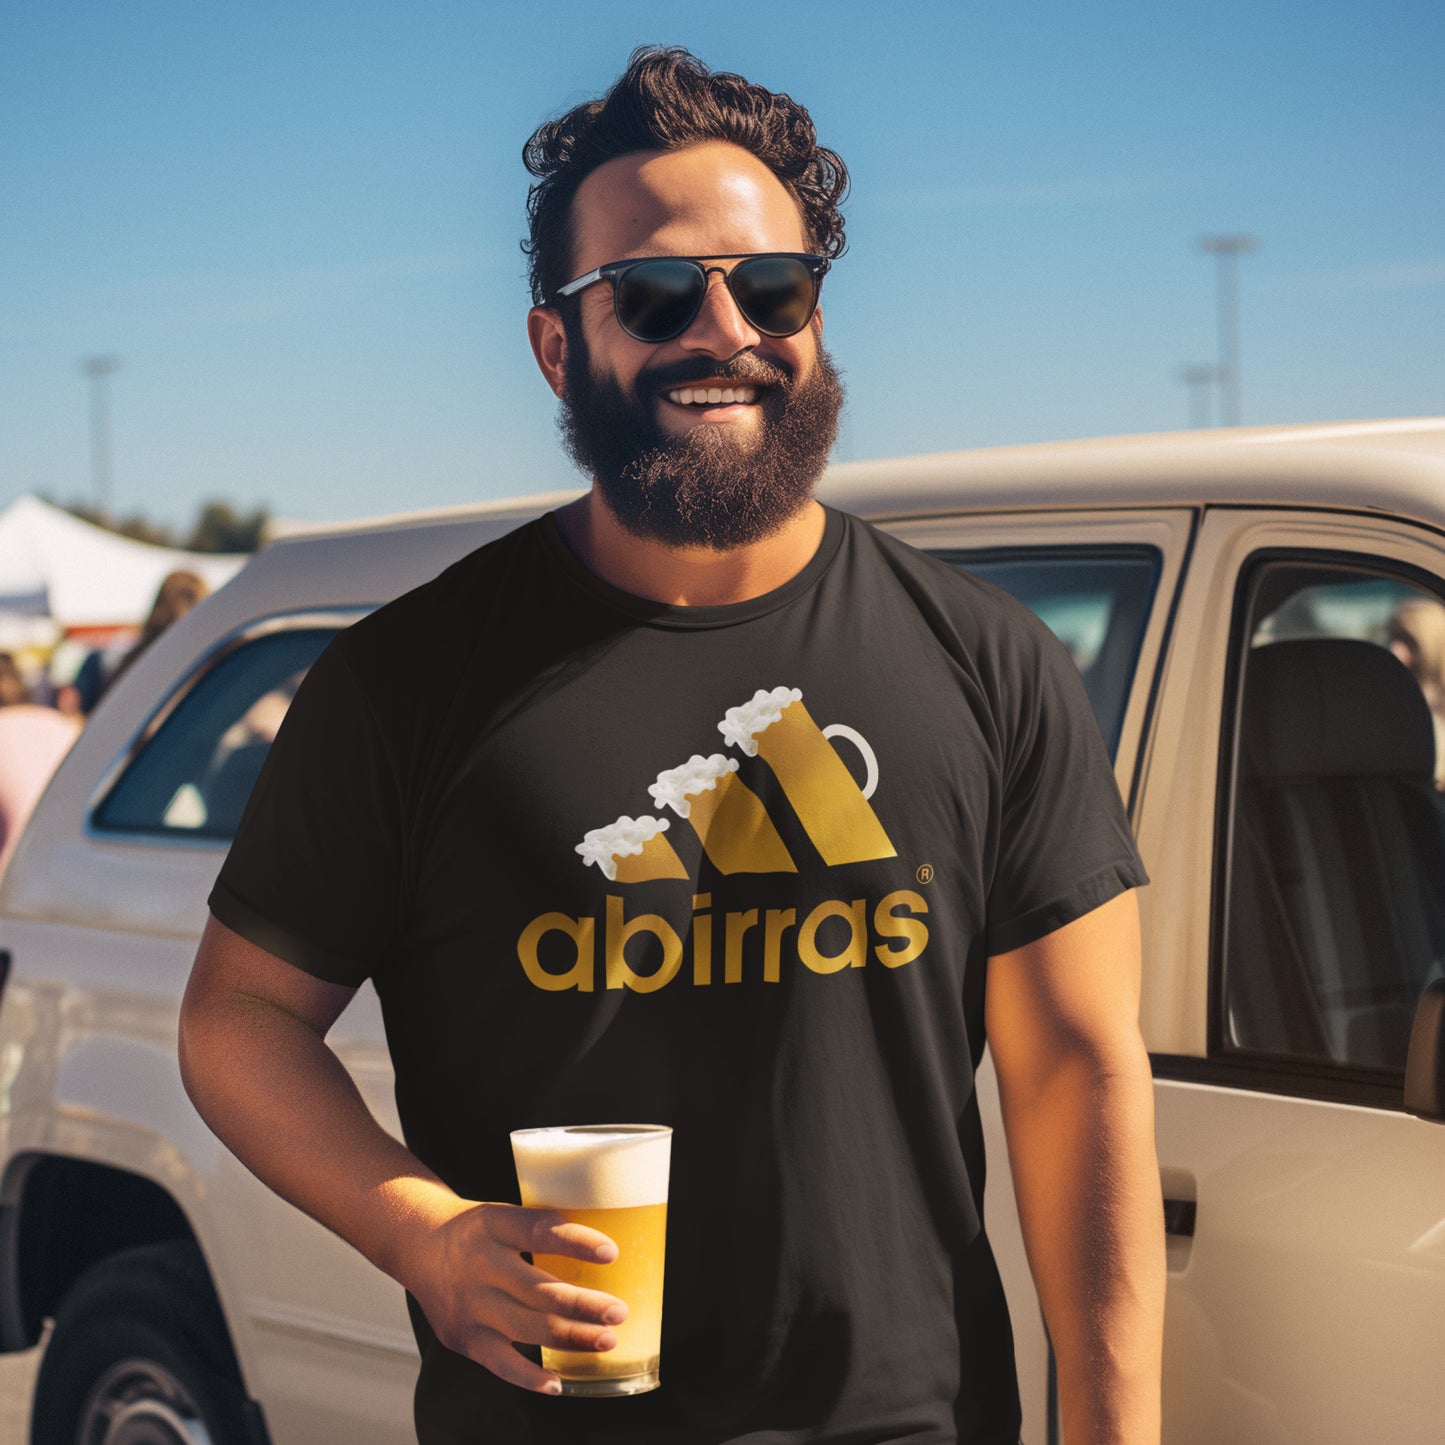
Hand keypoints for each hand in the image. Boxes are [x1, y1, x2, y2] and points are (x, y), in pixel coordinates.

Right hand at [404, 1200, 627, 1393]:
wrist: (418, 1243)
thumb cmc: (480, 1230)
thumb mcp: (504, 1214)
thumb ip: (542, 1230)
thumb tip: (608, 1250)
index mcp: (494, 1224)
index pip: (538, 1232)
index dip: (576, 1242)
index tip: (612, 1253)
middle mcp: (479, 1263)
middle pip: (538, 1289)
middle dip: (583, 1305)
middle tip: (619, 1312)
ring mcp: (470, 1303)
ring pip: (527, 1328)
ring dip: (571, 1338)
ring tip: (607, 1340)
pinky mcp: (462, 1336)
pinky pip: (500, 1362)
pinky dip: (530, 1376)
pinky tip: (557, 1382)